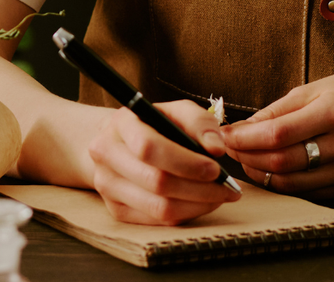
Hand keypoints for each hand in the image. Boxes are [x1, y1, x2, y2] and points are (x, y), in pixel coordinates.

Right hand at [86, 100, 241, 224]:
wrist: (120, 143)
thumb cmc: (154, 125)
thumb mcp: (177, 112)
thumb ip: (200, 122)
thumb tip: (215, 149)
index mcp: (120, 123)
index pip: (149, 147)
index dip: (185, 162)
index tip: (215, 168)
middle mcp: (106, 154)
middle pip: (156, 182)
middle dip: (200, 188)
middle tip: (228, 188)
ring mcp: (107, 185)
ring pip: (159, 207)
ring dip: (197, 205)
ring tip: (219, 196)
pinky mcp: (116, 210)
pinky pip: (158, 221)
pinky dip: (186, 214)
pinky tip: (199, 202)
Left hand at [222, 72, 333, 196]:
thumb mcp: (313, 89)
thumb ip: (275, 111)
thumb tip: (240, 130)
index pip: (279, 134)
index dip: (245, 138)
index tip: (224, 135)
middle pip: (284, 162)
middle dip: (248, 157)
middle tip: (230, 148)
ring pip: (293, 183)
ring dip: (261, 174)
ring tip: (246, 158)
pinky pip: (307, 191)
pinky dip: (283, 183)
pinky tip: (271, 168)